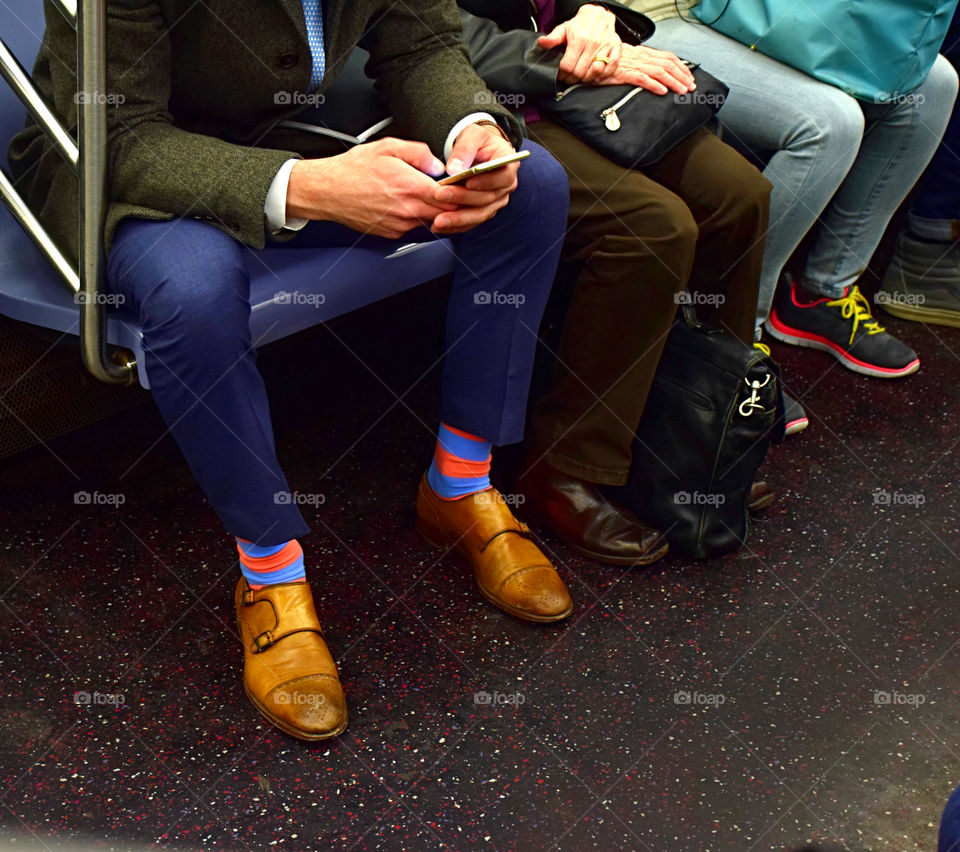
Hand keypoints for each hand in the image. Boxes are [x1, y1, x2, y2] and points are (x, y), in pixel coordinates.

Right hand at [285, 138, 457, 238]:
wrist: (327, 191)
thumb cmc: (352, 170)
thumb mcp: (388, 147)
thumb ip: (419, 153)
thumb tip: (438, 164)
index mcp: (410, 187)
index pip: (450, 196)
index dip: (461, 191)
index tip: (464, 184)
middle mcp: (407, 210)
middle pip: (446, 214)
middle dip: (453, 204)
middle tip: (455, 193)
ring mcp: (400, 225)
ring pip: (431, 222)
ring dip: (436, 212)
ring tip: (429, 196)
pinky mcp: (392, 234)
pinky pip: (414, 227)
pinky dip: (418, 218)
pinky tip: (410, 204)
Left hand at [430, 122, 519, 235]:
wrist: (477, 151)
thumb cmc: (477, 141)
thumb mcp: (473, 135)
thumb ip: (464, 149)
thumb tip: (454, 169)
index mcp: (509, 165)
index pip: (503, 177)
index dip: (486, 182)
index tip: (468, 183)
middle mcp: (505, 187)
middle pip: (488, 199)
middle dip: (463, 199)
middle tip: (440, 195)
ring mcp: (496, 202)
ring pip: (479, 214)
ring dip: (458, 219)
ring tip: (438, 221)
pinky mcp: (484, 211)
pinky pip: (471, 222)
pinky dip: (455, 226)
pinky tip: (439, 227)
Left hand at [538, 4, 620, 84]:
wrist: (599, 15)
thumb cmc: (581, 24)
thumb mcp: (564, 28)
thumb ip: (553, 38)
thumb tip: (542, 43)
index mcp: (579, 39)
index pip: (568, 66)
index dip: (562, 74)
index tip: (560, 76)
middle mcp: (593, 43)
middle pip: (580, 72)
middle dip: (571, 79)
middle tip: (568, 79)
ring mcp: (605, 46)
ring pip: (594, 73)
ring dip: (586, 79)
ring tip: (580, 77)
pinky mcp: (615, 48)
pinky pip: (611, 68)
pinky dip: (603, 74)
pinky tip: (595, 73)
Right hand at [603, 44, 695, 94]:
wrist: (594, 58)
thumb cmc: (610, 62)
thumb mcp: (630, 59)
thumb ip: (643, 64)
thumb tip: (656, 73)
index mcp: (644, 53)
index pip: (668, 57)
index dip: (681, 67)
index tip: (689, 76)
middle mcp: (642, 57)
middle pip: (668, 65)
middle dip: (682, 76)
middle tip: (691, 86)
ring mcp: (634, 65)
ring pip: (660, 72)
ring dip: (673, 81)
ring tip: (682, 90)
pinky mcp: (625, 74)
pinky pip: (643, 79)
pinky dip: (655, 85)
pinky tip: (663, 91)